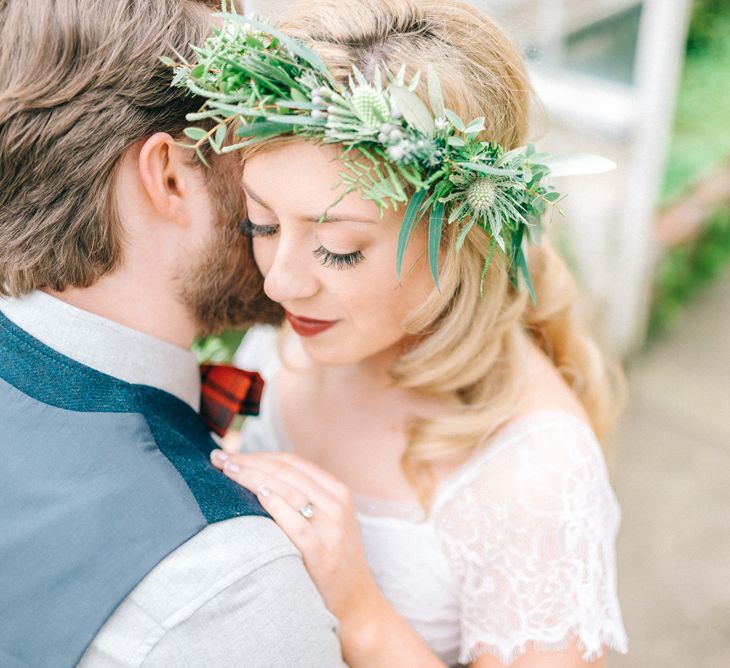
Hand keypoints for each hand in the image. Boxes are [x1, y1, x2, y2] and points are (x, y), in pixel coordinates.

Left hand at [210, 450, 380, 622]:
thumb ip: (303, 497)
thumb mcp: (327, 519)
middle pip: (286, 472)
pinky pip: (298, 525)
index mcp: (337, 491)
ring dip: (254, 477)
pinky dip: (278, 506)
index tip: (230, 453)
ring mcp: (332, 529)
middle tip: (218, 458)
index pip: (292, 462)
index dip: (258, 454)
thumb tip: (258, 475)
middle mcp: (336, 505)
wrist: (357, 602)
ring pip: (289, 491)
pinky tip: (259, 495)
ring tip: (226, 471)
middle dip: (249, 462)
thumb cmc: (332, 558)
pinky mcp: (324, 555)